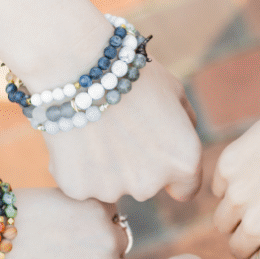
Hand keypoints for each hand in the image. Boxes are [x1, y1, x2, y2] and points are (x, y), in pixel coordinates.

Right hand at [43, 63, 201, 202]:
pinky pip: (81, 183)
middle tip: (119, 132)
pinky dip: (77, 168)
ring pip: (112, 186)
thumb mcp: (175, 93)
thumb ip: (185, 124)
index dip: (172, 173)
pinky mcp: (77, 189)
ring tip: (95, 132)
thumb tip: (186, 138)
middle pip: (147, 186)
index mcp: (184, 163)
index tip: (156, 155)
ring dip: (106, 168)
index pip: (186, 189)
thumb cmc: (131, 75)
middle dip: (137, 167)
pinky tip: (73, 140)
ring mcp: (112, 190)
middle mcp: (151, 185)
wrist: (78, 68)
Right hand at [213, 115, 259, 258]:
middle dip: (248, 243)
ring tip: (255, 201)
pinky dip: (230, 187)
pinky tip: (254, 172)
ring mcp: (238, 197)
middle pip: (237, 249)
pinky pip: (219, 189)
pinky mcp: (228, 169)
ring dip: (235, 217)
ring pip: (223, 223)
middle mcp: (259, 226)